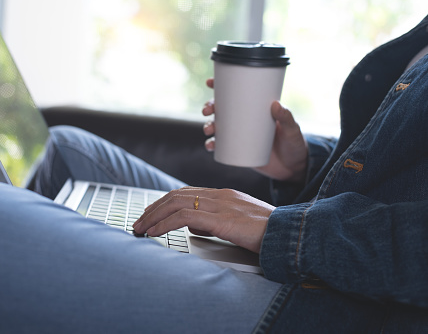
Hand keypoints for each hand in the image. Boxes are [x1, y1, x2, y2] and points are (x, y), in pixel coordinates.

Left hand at [133, 186, 274, 253]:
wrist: (289, 234)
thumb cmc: (267, 232)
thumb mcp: (237, 224)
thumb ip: (215, 222)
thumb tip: (194, 227)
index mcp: (223, 195)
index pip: (185, 193)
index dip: (164, 202)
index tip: (150, 214)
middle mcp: (219, 195)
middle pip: (176, 195)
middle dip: (153, 209)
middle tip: (138, 222)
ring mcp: (220, 204)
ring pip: (176, 203)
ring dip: (153, 216)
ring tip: (140, 228)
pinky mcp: (221, 218)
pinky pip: (184, 218)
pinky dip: (164, 224)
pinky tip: (154, 232)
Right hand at [203, 78, 307, 182]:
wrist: (294, 168)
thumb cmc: (294, 144)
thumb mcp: (292, 129)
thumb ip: (286, 118)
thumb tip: (275, 104)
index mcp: (256, 108)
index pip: (237, 93)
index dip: (221, 86)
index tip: (210, 82)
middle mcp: (245, 120)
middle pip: (222, 109)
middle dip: (210, 107)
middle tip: (207, 110)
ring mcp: (240, 135)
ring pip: (218, 126)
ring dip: (208, 126)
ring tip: (209, 130)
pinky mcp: (238, 151)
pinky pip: (221, 147)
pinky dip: (212, 145)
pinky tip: (210, 146)